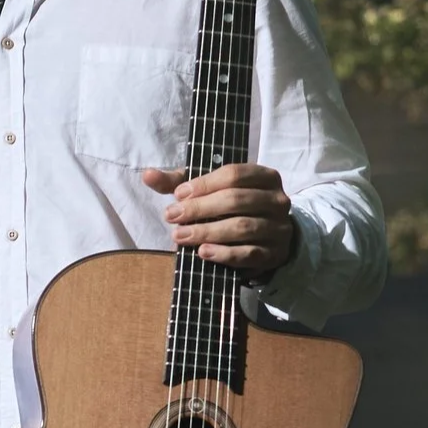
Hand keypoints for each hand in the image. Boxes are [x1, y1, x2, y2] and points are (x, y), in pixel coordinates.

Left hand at [142, 162, 295, 271]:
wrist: (263, 238)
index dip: (203, 184)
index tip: (177, 195)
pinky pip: (249, 253)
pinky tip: (203, 252)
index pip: (234, 174)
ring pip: (242, 227)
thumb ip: (178, 181)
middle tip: (172, 217)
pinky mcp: (274, 253)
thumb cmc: (229, 206)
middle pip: (236, 200)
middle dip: (200, 209)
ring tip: (180, 236)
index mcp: (263, 176)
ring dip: (207, 232)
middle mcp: (277, 200)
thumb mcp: (206, 189)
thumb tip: (147, 175)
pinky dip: (224, 253)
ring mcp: (279, 227)